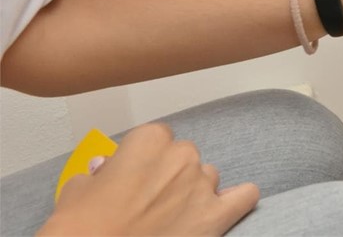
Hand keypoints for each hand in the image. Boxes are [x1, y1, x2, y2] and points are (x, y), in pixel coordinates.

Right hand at [39, 124, 258, 235]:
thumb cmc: (80, 229)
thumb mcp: (75, 192)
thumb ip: (98, 173)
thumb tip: (104, 170)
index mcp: (149, 141)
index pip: (156, 138)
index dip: (143, 160)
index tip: (132, 177)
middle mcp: (181, 156)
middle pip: (183, 156)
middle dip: (168, 175)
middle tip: (147, 201)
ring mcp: (202, 185)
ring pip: (207, 176)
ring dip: (194, 191)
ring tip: (171, 217)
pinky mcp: (216, 217)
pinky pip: (244, 197)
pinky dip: (237, 200)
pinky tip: (225, 206)